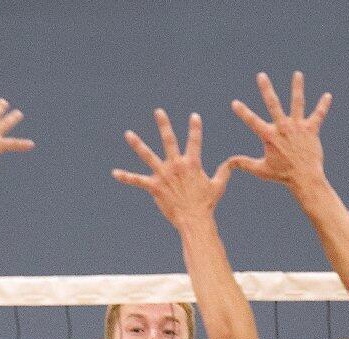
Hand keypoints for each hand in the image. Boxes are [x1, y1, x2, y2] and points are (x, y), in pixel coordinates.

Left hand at [113, 109, 231, 227]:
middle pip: (169, 140)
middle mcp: (176, 165)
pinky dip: (126, 177)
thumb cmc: (207, 203)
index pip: (194, 141)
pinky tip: (114, 173)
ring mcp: (163, 175)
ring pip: (148, 155)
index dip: (195, 128)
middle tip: (159, 111)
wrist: (194, 219)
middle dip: (164, 124)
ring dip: (137, 144)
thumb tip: (234, 161)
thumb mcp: (218, 185)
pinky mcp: (154, 186)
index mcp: (192, 163)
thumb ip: (225, 171)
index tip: (194, 116)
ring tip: (128, 133)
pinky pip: (137, 180)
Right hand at [228, 71, 331, 190]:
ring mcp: (298, 127)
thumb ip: (244, 163)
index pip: (252, 121)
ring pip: (297, 103)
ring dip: (297, 88)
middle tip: (261, 75)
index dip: (242, 112)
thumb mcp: (260, 170)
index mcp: (270, 136)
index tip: (234, 102)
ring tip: (297, 74)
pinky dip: (323, 105)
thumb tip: (227, 163)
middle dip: (266, 89)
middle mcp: (283, 128)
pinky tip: (327, 96)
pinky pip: (318, 115)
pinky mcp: (312, 130)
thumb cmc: (282, 175)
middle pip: (273, 104)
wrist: (305, 178)